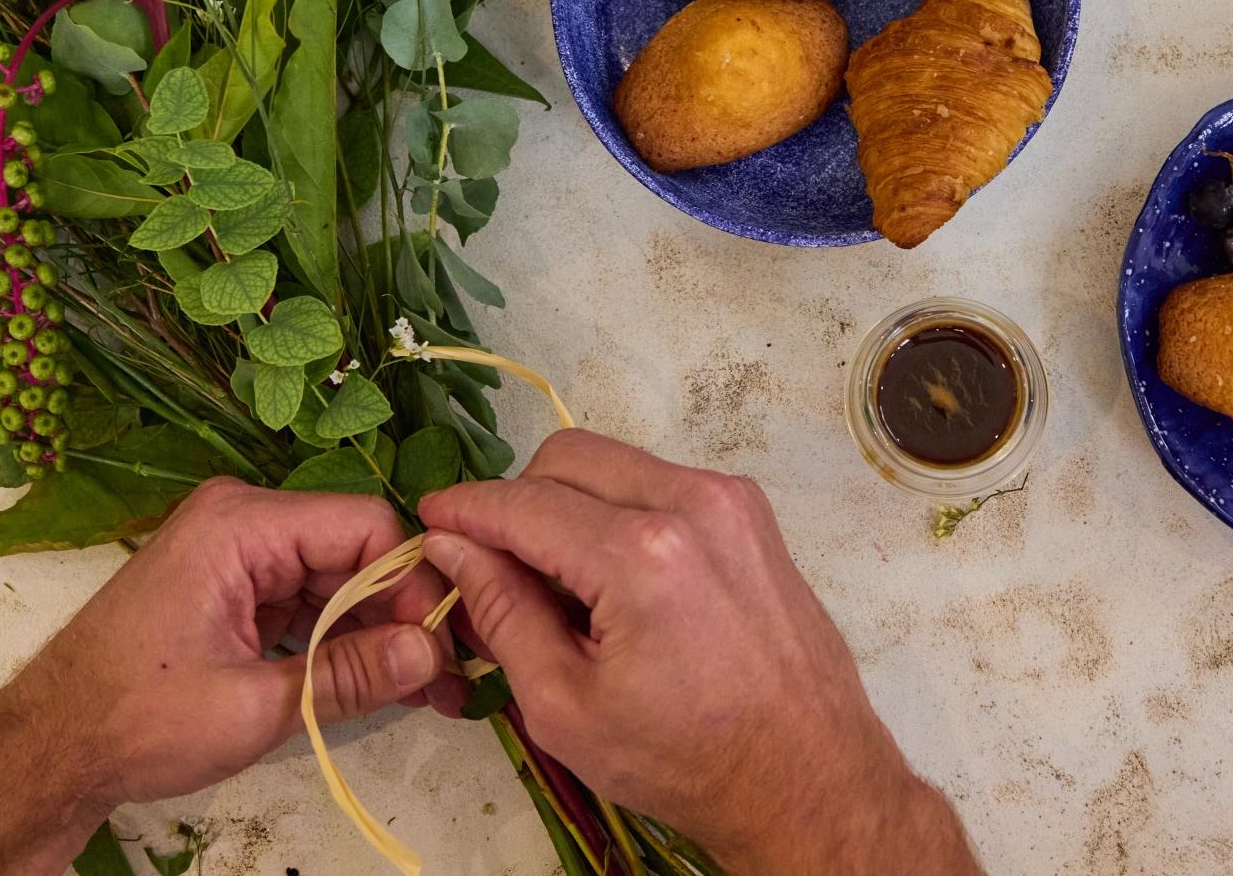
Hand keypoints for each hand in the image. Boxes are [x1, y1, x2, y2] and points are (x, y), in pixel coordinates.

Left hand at [0, 478, 461, 875]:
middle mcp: (242, 522)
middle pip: (354, 550)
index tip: (440, 646)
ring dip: (376, 633)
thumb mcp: (253, 705)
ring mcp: (236, 554)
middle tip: (449, 680)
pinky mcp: (232, 589)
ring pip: (336, 578)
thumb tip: (432, 655)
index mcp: (241, 525)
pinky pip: (306, 600)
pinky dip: (340, 639)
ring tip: (427, 691)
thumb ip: (348, 675)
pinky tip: (377, 682)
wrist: (49, 749)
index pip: (363, 525)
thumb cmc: (134, 719)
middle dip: (401, 613)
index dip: (410, 583)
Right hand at [419, 432, 982, 875]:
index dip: (465, 510)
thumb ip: (502, 613)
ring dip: (569, 503)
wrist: (805, 775)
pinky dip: (619, 510)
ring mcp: (729, 500)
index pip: (523, 504)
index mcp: (641, 554)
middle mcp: (691, 503)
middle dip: (518, 500)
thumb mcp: (565, 706)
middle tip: (494, 563)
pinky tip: (613, 578)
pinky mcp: (750, 512)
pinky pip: (658, 482)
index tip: (427, 521)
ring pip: (614, 464)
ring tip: (559, 581)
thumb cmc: (682, 759)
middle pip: (568, 458)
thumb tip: (452, 548)